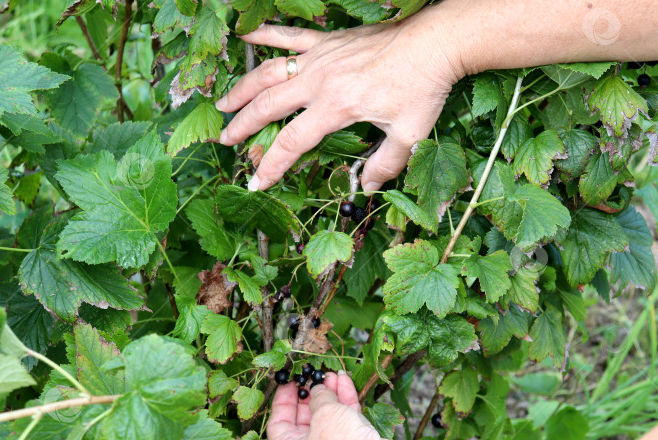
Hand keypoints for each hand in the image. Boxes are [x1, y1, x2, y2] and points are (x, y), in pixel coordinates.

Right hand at [217, 9, 462, 192]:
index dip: (271, 165)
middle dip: (243, 126)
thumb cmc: (423, 88)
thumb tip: (367, 187)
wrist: (434, 42)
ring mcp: (321, 56)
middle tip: (226, 141)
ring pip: (269, 72)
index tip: (256, 183)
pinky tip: (244, 37)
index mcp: (335, 107)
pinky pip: (289, 35)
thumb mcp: (409, 135)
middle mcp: (319, 81)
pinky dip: (264, 35)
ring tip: (222, 104)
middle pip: (269, 106)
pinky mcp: (328, 40)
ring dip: (242, 89)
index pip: (292, 142)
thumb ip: (385, 164)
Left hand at [266, 372, 408, 439]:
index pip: (278, 425)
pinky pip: (346, 419)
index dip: (282, 402)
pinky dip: (345, 401)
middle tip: (313, 376)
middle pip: (305, 420)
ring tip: (332, 374)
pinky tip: (345, 381)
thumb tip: (318, 389)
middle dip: (310, 395)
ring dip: (330, 394)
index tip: (289, 383)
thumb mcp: (324, 412)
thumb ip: (319, 396)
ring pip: (328, 417)